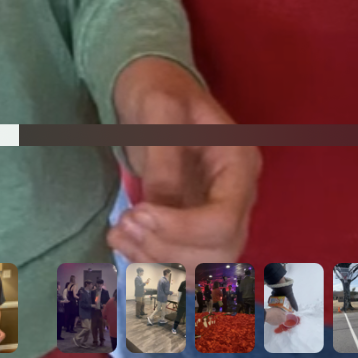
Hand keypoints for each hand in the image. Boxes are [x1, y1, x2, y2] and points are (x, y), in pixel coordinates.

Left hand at [108, 58, 259, 273]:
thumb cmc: (160, 90)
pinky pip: (186, 263)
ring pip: (203, 267)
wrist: (156, 90)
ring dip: (158, 261)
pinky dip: (153, 263)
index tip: (138, 212)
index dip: (182, 228)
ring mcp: (221, 216)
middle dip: (168, 247)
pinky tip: (124, 242)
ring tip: (118, 233)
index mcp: (239, 164)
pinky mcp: (199, 228)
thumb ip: (163, 159)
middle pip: (219, 253)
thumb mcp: (159, 111)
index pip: (224, 220)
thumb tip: (157, 210)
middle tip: (125, 223)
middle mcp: (239, 197)